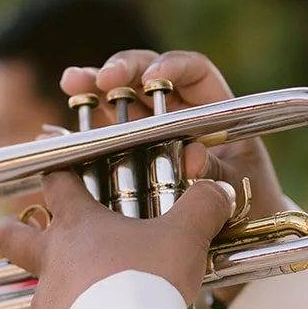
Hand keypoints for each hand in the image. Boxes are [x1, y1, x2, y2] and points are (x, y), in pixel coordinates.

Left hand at [0, 170, 240, 308]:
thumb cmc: (147, 281)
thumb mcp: (184, 238)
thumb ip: (202, 207)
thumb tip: (218, 189)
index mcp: (78, 225)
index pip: (57, 182)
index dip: (59, 172)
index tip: (61, 169)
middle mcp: (53, 259)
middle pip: (12, 235)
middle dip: (13, 229)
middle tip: (23, 229)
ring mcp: (46, 300)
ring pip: (37, 287)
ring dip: (58, 288)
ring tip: (93, 300)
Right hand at [60, 48, 286, 304]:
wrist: (237, 241)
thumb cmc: (250, 209)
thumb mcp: (239, 192)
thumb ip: (217, 173)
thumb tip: (194, 157)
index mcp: (213, 108)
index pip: (193, 72)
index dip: (174, 67)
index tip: (154, 80)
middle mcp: (178, 112)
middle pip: (147, 76)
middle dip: (124, 70)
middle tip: (103, 78)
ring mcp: (150, 132)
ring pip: (119, 100)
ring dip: (93, 87)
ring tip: (73, 82)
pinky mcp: (125, 156)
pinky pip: (102, 138)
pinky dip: (81, 132)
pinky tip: (56, 129)